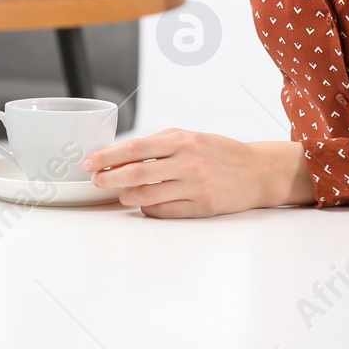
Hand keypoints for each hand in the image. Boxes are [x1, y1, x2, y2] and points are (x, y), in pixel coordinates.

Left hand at [81, 130, 315, 216]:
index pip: (135, 148)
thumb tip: (121, 155)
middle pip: (137, 173)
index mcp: (182, 140)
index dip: (108, 156)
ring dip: (126, 196)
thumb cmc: (218, 152)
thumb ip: (158, 144)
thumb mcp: (190, 137)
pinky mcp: (202, 207)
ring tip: (120, 193)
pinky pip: (165, 211)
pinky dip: (148, 209)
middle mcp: (187, 162)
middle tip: (96, 180)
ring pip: (148, 195)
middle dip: (110, 177)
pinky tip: (144, 204)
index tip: (90, 162)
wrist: (257, 170)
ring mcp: (195, 186)